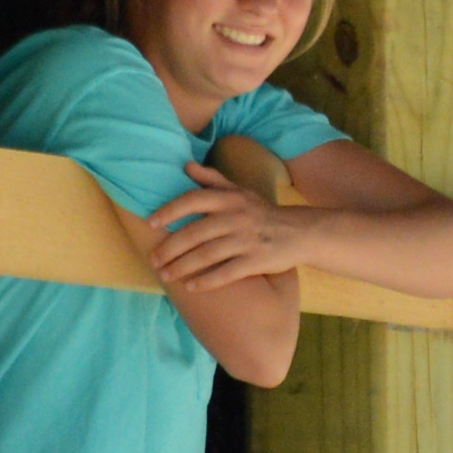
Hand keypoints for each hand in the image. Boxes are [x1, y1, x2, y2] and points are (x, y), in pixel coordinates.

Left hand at [134, 174, 312, 288]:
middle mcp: (237, 217)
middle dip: (169, 248)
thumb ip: (212, 179)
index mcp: (230, 199)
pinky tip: (191, 286)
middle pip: (194, 233)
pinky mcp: (257, 261)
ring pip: (206, 255)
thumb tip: (186, 165)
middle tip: (153, 260)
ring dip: (182, 267)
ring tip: (165, 275)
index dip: (169, 212)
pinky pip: (226, 273)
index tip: (151, 224)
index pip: (192, 200)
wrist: (302, 232)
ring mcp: (247, 240)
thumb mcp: (240, 191)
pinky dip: (206, 281)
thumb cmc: (263, 212)